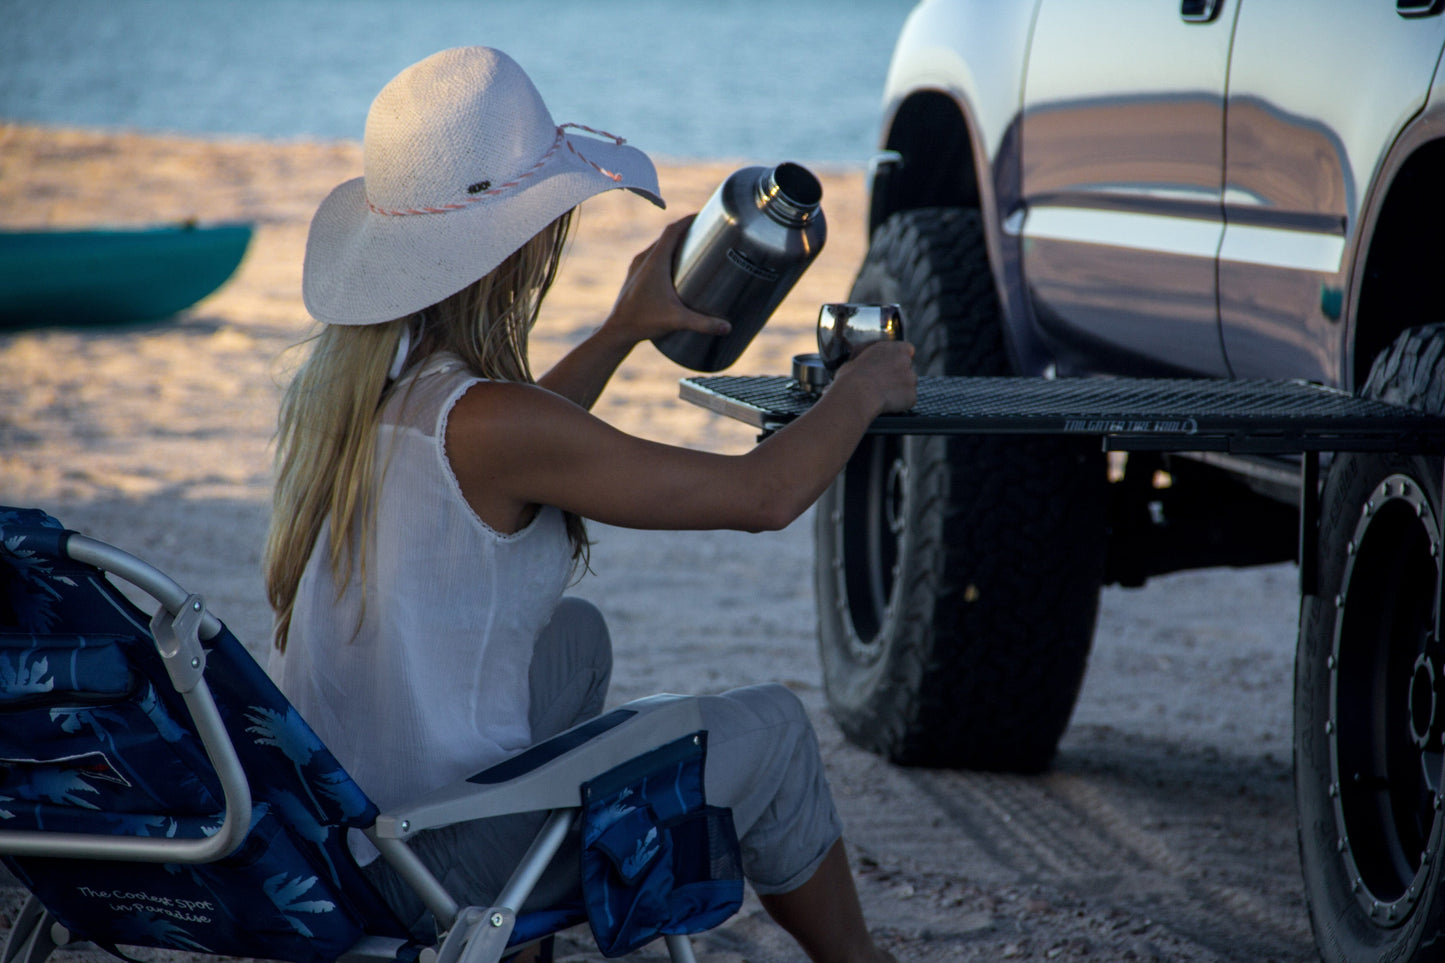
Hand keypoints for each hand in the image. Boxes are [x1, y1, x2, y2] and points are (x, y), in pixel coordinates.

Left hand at [601, 216, 731, 345]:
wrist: (617, 331)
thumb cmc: (644, 321)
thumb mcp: (677, 320)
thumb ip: (703, 324)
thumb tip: (728, 328)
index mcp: (655, 261)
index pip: (672, 230)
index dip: (687, 220)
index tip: (702, 216)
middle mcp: (644, 260)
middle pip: (667, 236)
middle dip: (686, 231)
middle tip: (706, 233)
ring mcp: (637, 268)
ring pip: (658, 247)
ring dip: (675, 243)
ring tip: (693, 248)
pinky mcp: (635, 277)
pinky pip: (651, 258)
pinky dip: (665, 255)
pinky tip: (674, 267)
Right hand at [831, 341, 916, 414]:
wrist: (856, 394)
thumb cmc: (851, 377)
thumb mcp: (857, 360)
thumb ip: (870, 361)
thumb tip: (862, 368)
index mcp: (893, 348)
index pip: (907, 350)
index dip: (900, 359)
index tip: (892, 366)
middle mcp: (905, 360)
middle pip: (908, 369)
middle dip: (900, 377)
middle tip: (885, 385)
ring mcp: (911, 379)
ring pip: (909, 386)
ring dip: (900, 391)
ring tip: (882, 396)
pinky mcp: (911, 396)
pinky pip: (908, 401)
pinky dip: (900, 404)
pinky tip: (886, 405)